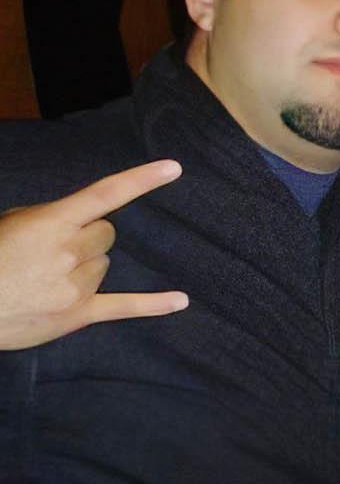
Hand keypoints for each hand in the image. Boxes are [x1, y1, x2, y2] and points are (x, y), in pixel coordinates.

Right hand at [0, 160, 188, 349]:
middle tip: (52, 252)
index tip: (173, 168)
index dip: (141, 180)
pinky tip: (179, 300)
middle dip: (86, 237)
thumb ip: (47, 220)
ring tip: (47, 278)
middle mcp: (70, 252)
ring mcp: (76, 285)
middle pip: (105, 234)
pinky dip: (153, 304)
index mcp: (51, 223)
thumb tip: (75, 225)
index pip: (105, 195)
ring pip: (105, 265)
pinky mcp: (78, 315)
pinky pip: (124, 306)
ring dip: (85, 267)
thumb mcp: (8, 224)